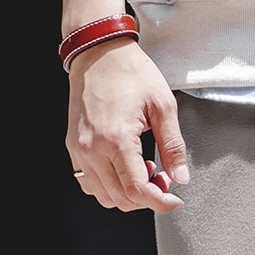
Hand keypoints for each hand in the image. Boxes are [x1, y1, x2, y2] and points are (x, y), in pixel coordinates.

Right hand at [66, 37, 187, 211]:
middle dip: (148, 197)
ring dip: (128, 193)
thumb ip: (173, 146)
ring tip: (144, 168)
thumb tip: (181, 178)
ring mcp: (79, 150)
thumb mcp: (163, 106)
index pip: (137, 191)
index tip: (175, 200)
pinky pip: (89, 184)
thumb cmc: (130, 72)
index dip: (160, 202)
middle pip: (121, 199)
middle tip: (163, 176)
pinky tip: (124, 167)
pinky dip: (110, 186)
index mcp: (116, 139)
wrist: (99, 52)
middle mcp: (92, 149)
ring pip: (104, 196)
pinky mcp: (73, 148)